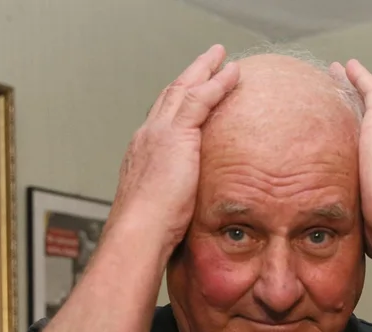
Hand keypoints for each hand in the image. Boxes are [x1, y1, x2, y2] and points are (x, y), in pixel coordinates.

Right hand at [103, 44, 239, 257]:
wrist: (139, 231)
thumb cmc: (150, 233)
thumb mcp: (163, 213)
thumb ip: (175, 205)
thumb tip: (186, 221)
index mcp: (143, 154)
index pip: (161, 120)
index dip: (176, 104)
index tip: (189, 94)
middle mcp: (148, 136)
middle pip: (169, 96)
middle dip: (188, 77)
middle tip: (205, 61)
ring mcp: (160, 132)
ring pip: (184, 89)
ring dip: (204, 70)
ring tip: (221, 57)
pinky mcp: (177, 134)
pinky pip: (201, 98)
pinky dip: (217, 82)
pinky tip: (233, 73)